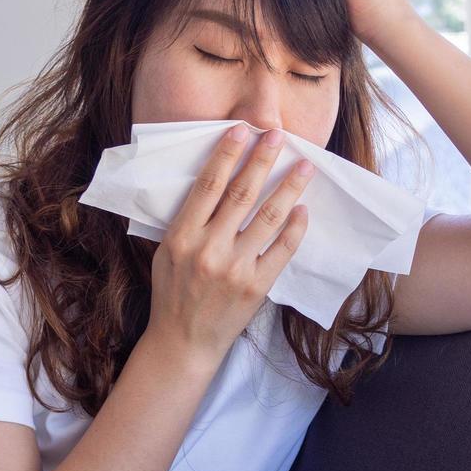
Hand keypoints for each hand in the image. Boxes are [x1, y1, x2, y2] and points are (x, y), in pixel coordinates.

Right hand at [146, 124, 315, 360]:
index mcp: (182, 236)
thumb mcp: (166, 252)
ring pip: (267, 217)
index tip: (242, 130)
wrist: (183, 340)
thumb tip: (213, 182)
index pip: (208, 185)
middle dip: (262, 159)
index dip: (227, 154)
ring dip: (289, 187)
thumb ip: (187, 221)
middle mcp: (209, 249)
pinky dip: (295, 227)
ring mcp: (235, 267)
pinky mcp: (256, 285)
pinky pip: (282, 249)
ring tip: (304, 165)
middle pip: (241, 193)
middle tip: (278, 134)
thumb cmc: (173, 292)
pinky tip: (303, 209)